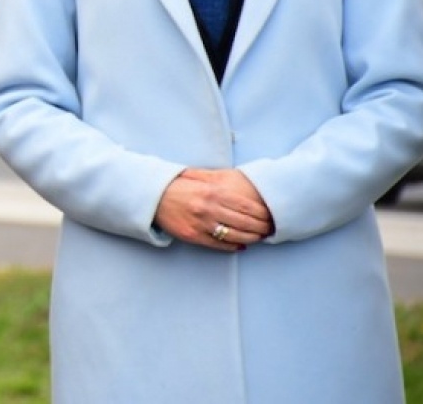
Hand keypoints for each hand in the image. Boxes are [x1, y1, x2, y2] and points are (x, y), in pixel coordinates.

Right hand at [155, 167, 273, 250]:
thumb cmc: (176, 185)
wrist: (151, 197)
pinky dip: (234, 246)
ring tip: (259, 237)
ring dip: (251, 238)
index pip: (246, 206)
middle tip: (270, 229)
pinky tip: (242, 245)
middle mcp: (208, 209)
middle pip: (244, 222)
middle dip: (261, 227)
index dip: (262, 213)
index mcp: (212, 192)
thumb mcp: (196, 175)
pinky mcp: (193, 236)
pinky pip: (219, 244)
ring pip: (235, 235)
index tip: (271, 215)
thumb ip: (216, 177)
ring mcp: (201, 224)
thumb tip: (237, 177)